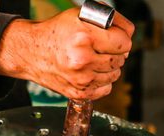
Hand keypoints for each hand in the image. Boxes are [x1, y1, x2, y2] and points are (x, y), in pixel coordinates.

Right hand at [0, 7, 133, 99]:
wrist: (32, 52)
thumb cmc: (58, 32)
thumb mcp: (82, 15)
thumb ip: (112, 20)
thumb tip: (130, 33)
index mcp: (84, 37)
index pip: (124, 43)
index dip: (121, 39)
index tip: (113, 37)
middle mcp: (82, 59)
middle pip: (121, 59)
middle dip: (114, 52)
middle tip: (99, 47)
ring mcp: (81, 79)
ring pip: (115, 75)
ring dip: (108, 67)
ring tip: (93, 59)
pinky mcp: (79, 92)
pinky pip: (106, 88)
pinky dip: (102, 81)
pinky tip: (90, 71)